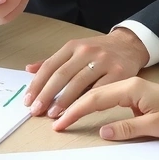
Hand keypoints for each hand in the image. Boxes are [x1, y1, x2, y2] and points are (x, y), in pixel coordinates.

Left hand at [23, 28, 150, 117]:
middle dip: (46, 95)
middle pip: (62, 75)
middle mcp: (87, 51)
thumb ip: (53, 61)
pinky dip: (86, 102)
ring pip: (79, 83)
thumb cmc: (99, 51)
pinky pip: (99, 90)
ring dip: (64, 101)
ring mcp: (104, 61)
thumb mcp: (76, 50)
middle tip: (37, 111)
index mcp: (73, 46)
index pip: (50, 66)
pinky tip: (78, 111)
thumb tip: (29, 70)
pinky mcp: (119, 73)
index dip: (37, 85)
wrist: (129, 45)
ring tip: (53, 114)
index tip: (28, 101)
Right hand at [51, 77, 158, 138]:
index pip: (95, 98)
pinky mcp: (131, 93)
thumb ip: (128, 128)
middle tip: (46, 116)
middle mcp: (126, 84)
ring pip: (95, 93)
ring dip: (74, 101)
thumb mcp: (156, 125)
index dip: (74, 111)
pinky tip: (74, 104)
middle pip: (90, 92)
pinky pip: (103, 96)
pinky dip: (87, 101)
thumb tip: (102, 131)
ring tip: (54, 109)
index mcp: (130, 88)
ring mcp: (128, 87)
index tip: (58, 123)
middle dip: (67, 103)